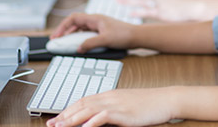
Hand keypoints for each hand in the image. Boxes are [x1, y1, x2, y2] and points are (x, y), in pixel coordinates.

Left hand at [46, 87, 177, 126]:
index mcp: (110, 95)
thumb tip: (97, 120)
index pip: (84, 100)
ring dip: (72, 119)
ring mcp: (117, 103)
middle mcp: (111, 97)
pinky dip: (91, 122)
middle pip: (82, 104)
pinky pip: (103, 116)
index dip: (68, 109)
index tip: (57, 119)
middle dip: (65, 115)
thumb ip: (112, 112)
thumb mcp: (127, 106)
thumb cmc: (149, 105)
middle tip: (51, 124)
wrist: (166, 99)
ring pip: (88, 109)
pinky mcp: (124, 112)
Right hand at [50, 13, 133, 52]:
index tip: (56, 36)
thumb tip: (78, 48)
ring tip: (65, 44)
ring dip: (72, 36)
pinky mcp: (102, 32)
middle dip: (64, 32)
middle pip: (75, 23)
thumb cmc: (124, 35)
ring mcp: (98, 26)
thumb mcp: (105, 40)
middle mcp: (95, 21)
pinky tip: (79, 46)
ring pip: (80, 29)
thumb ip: (90, 44)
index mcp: (95, 19)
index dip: (63, 26)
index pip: (73, 18)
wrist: (137, 36)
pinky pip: (87, 34)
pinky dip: (80, 39)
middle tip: (57, 42)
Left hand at [119, 0, 207, 21]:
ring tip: (119, 2)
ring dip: (129, 2)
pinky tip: (130, 14)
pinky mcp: (163, 13)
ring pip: (141, 2)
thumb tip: (164, 5)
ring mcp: (161, 4)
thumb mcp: (177, 0)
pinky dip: (138, 12)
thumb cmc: (190, 5)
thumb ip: (168, 2)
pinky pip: (147, 12)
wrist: (198, 6)